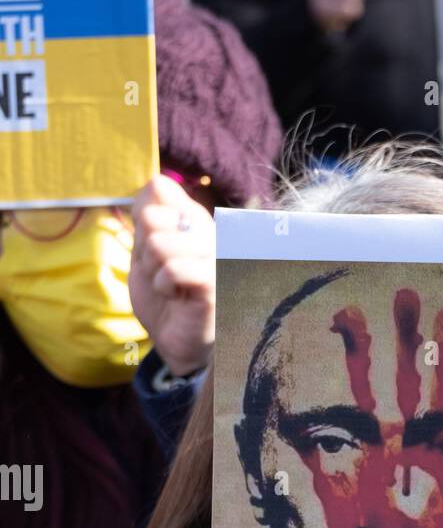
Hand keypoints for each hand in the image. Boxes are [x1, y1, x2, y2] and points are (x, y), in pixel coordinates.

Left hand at [130, 175, 215, 378]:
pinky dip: (163, 286)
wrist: (176, 343)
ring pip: (160, 243)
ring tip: (169, 287)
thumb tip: (155, 184)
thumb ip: (148, 217)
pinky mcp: (215, 283)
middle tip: (161, 273)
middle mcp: (210, 230)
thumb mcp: (146, 251)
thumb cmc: (164, 298)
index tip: (152, 247)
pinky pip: (173, 269)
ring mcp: (216, 255)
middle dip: (144, 251)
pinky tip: (176, 297)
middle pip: (154, 215)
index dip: (142, 219)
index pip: (158, 188)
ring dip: (153, 272)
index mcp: (194, 218)